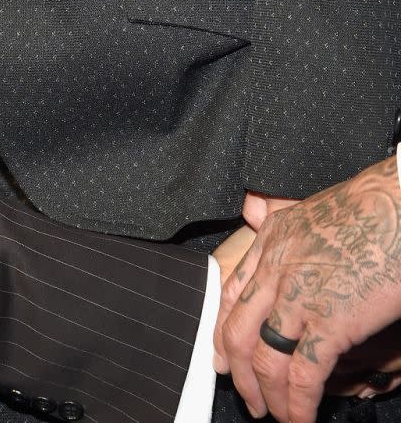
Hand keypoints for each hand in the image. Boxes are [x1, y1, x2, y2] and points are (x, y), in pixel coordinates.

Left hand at [214, 157, 400, 422]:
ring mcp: (300, 296)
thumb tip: (257, 214)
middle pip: (238, 332)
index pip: (231, 293)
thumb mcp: (310, 208)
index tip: (222, 359)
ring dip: (270, 397)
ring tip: (278, 416)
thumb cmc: (370, 207)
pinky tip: (302, 419)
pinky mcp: (330, 321)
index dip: (223, 332)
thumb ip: (284, 223)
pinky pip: (302, 374)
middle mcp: (276, 266)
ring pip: (265, 359)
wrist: (399, 204)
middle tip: (249, 399)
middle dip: (239, 374)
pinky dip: (299, 405)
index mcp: (272, 240)